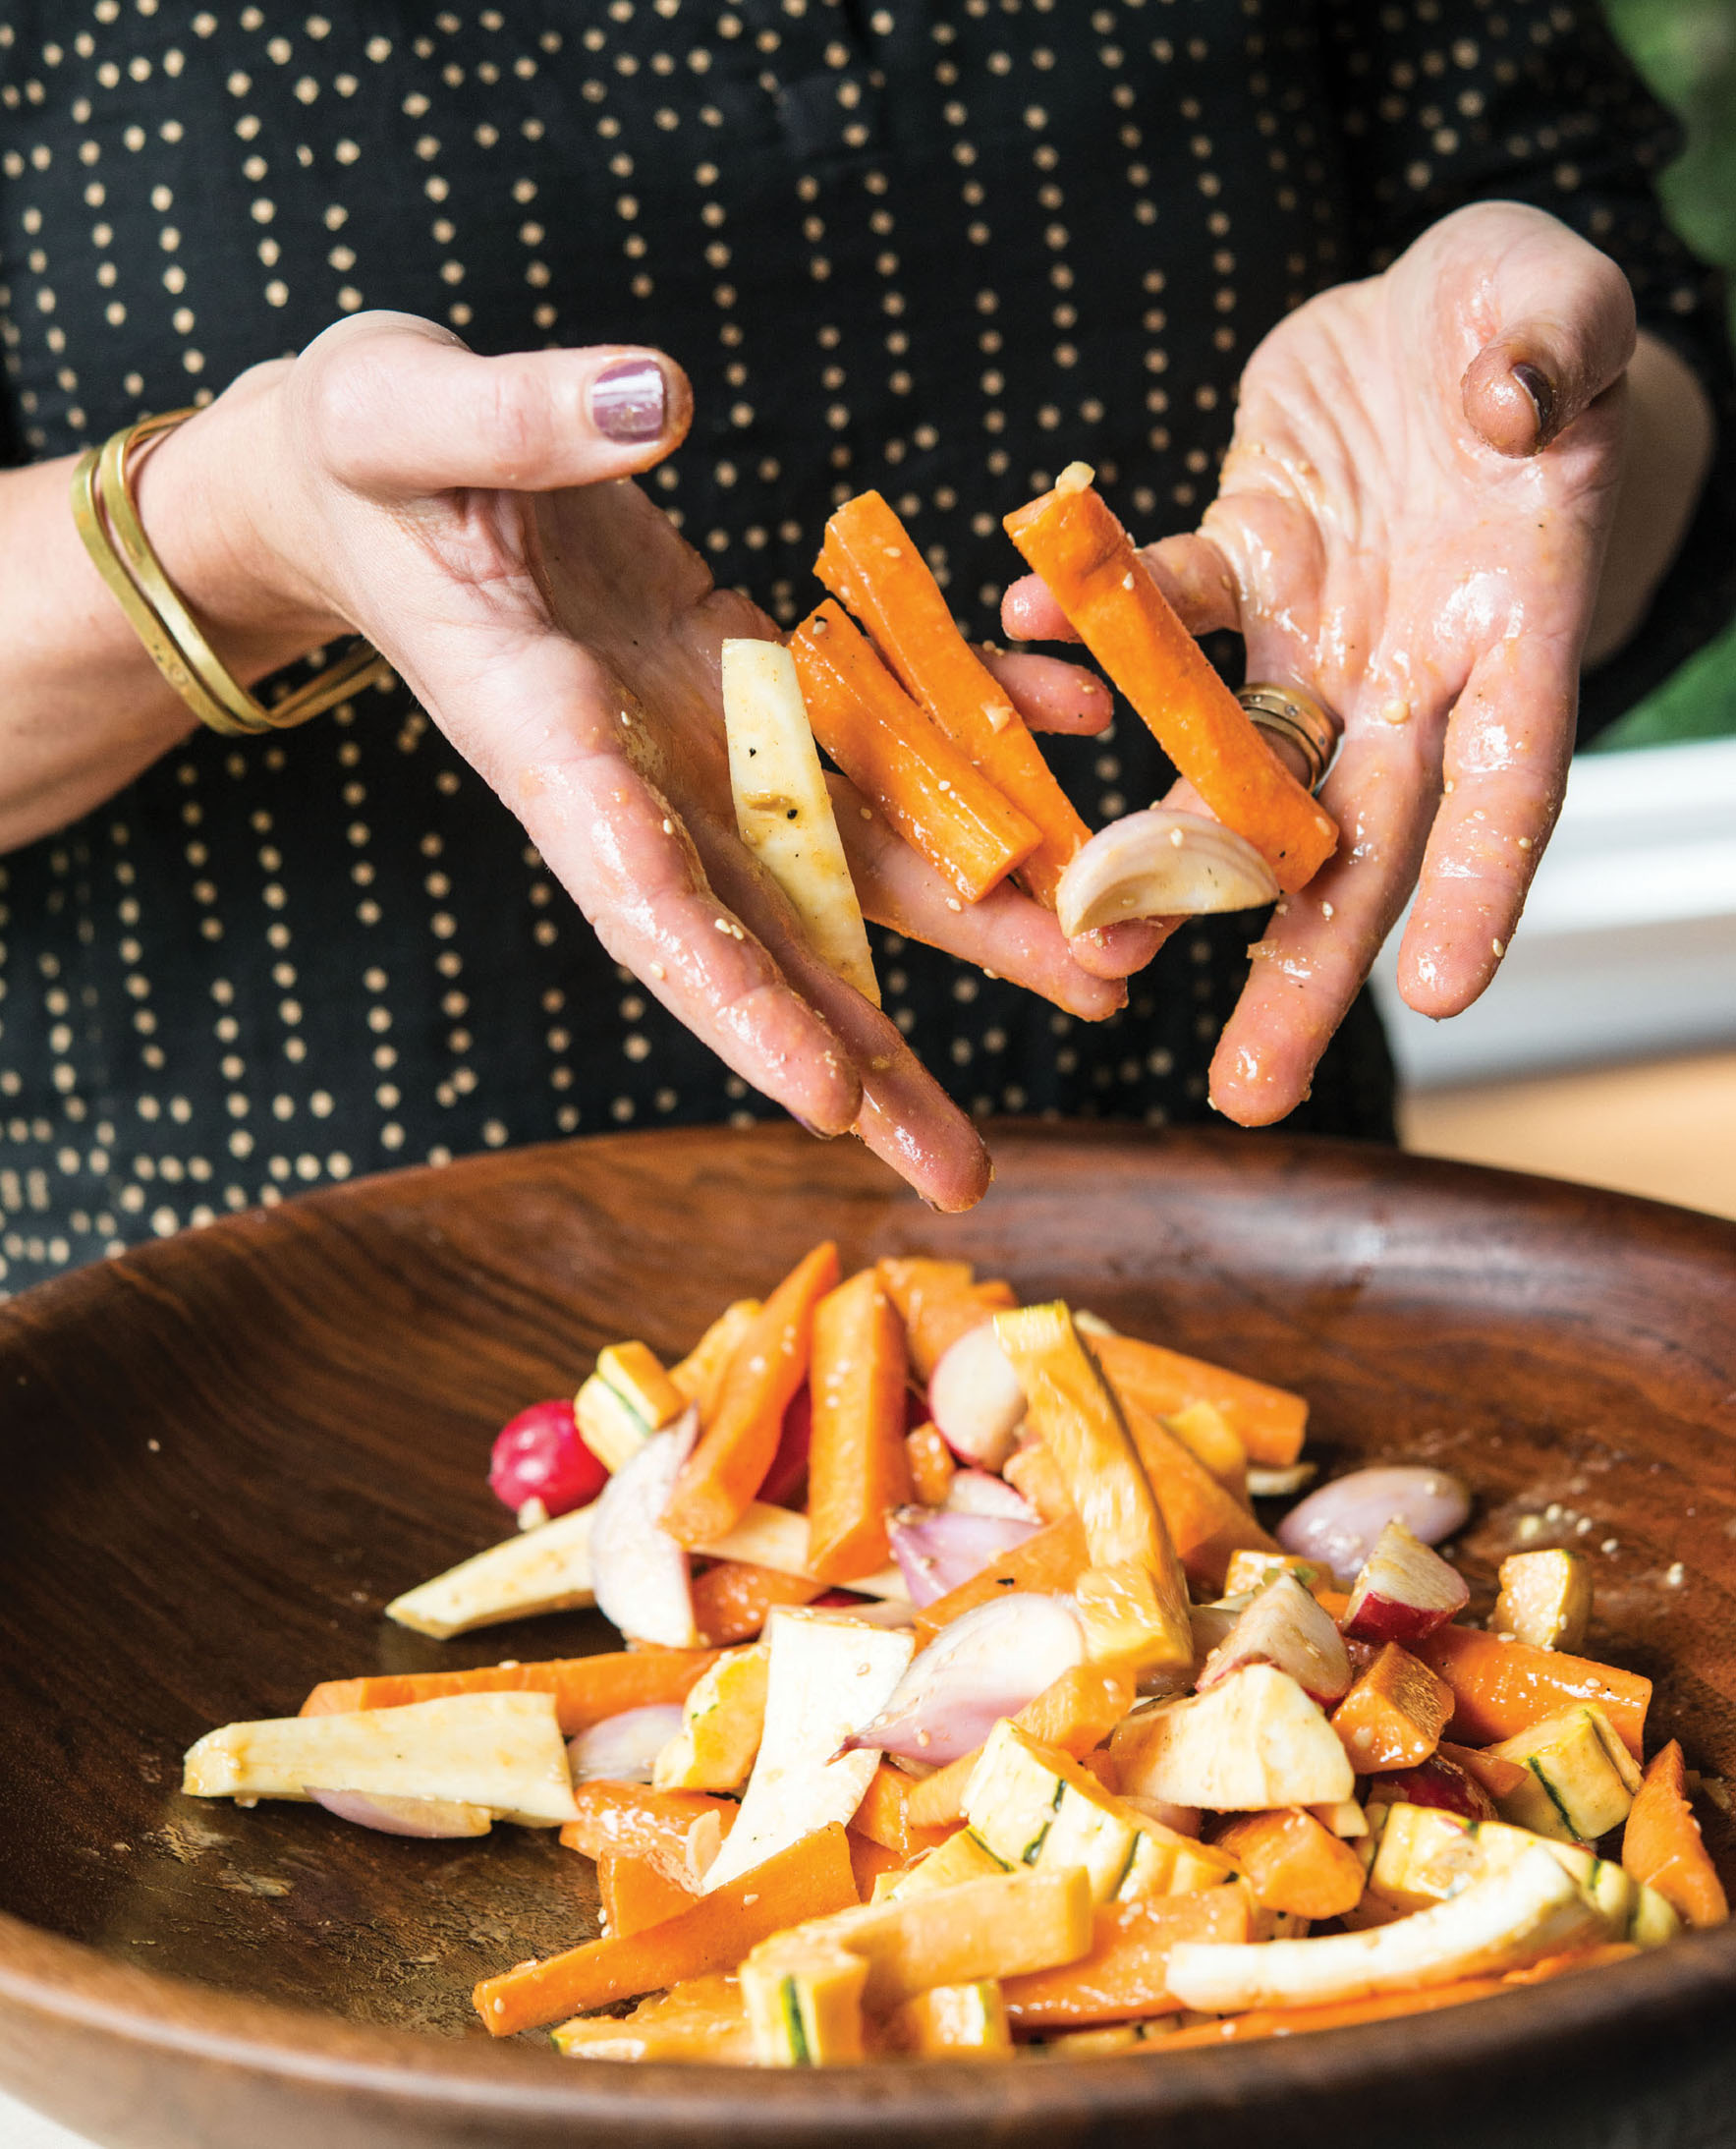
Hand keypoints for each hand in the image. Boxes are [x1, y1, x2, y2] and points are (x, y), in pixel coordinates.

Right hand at [205, 315, 1122, 1208]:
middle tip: (963, 1175)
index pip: (641, 898)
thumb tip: (654, 400)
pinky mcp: (744, 681)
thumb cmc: (358, 451)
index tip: (823, 1098)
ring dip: (965, 936)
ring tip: (1086, 995)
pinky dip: (970, 741)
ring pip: (845, 863)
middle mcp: (636, 780)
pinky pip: (871, 731)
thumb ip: (515, 418)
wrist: (370, 478)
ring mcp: (700, 739)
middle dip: (863, 1059)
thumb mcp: (402, 413)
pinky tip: (1069, 744)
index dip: (733, 1003)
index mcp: (544, 745)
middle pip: (762, 944)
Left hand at [1004, 202, 1636, 1123]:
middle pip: (1362, 833)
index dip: (1482, 882)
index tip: (1442, 994)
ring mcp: (1318, 631)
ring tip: (1099, 958)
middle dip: (1308, 962)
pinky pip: (1160, 613)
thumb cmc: (1525, 312)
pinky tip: (1016, 642)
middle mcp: (1413, 661)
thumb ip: (1557, 348)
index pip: (1510, 774)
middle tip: (1251, 1090)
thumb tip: (1522, 408)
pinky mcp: (1239, 569)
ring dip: (1174, 866)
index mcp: (1516, 622)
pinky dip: (1092, 626)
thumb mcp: (1560, 302)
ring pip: (1246, 770)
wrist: (1442, 315)